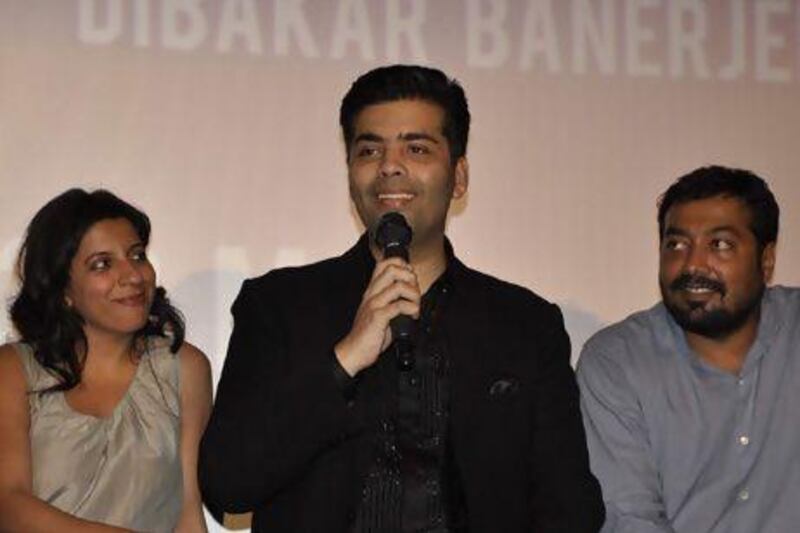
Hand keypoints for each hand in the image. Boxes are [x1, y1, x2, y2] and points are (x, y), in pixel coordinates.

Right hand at [334, 257, 420, 375]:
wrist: (354, 351)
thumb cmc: (369, 333)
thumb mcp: (379, 310)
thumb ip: (392, 300)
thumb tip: (412, 293)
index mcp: (372, 290)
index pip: (384, 264)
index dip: (402, 265)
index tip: (411, 277)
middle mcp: (372, 294)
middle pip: (392, 270)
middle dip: (410, 278)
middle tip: (415, 293)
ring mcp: (374, 304)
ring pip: (398, 287)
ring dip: (414, 295)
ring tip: (416, 306)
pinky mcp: (378, 317)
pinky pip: (399, 306)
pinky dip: (411, 309)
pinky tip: (413, 316)